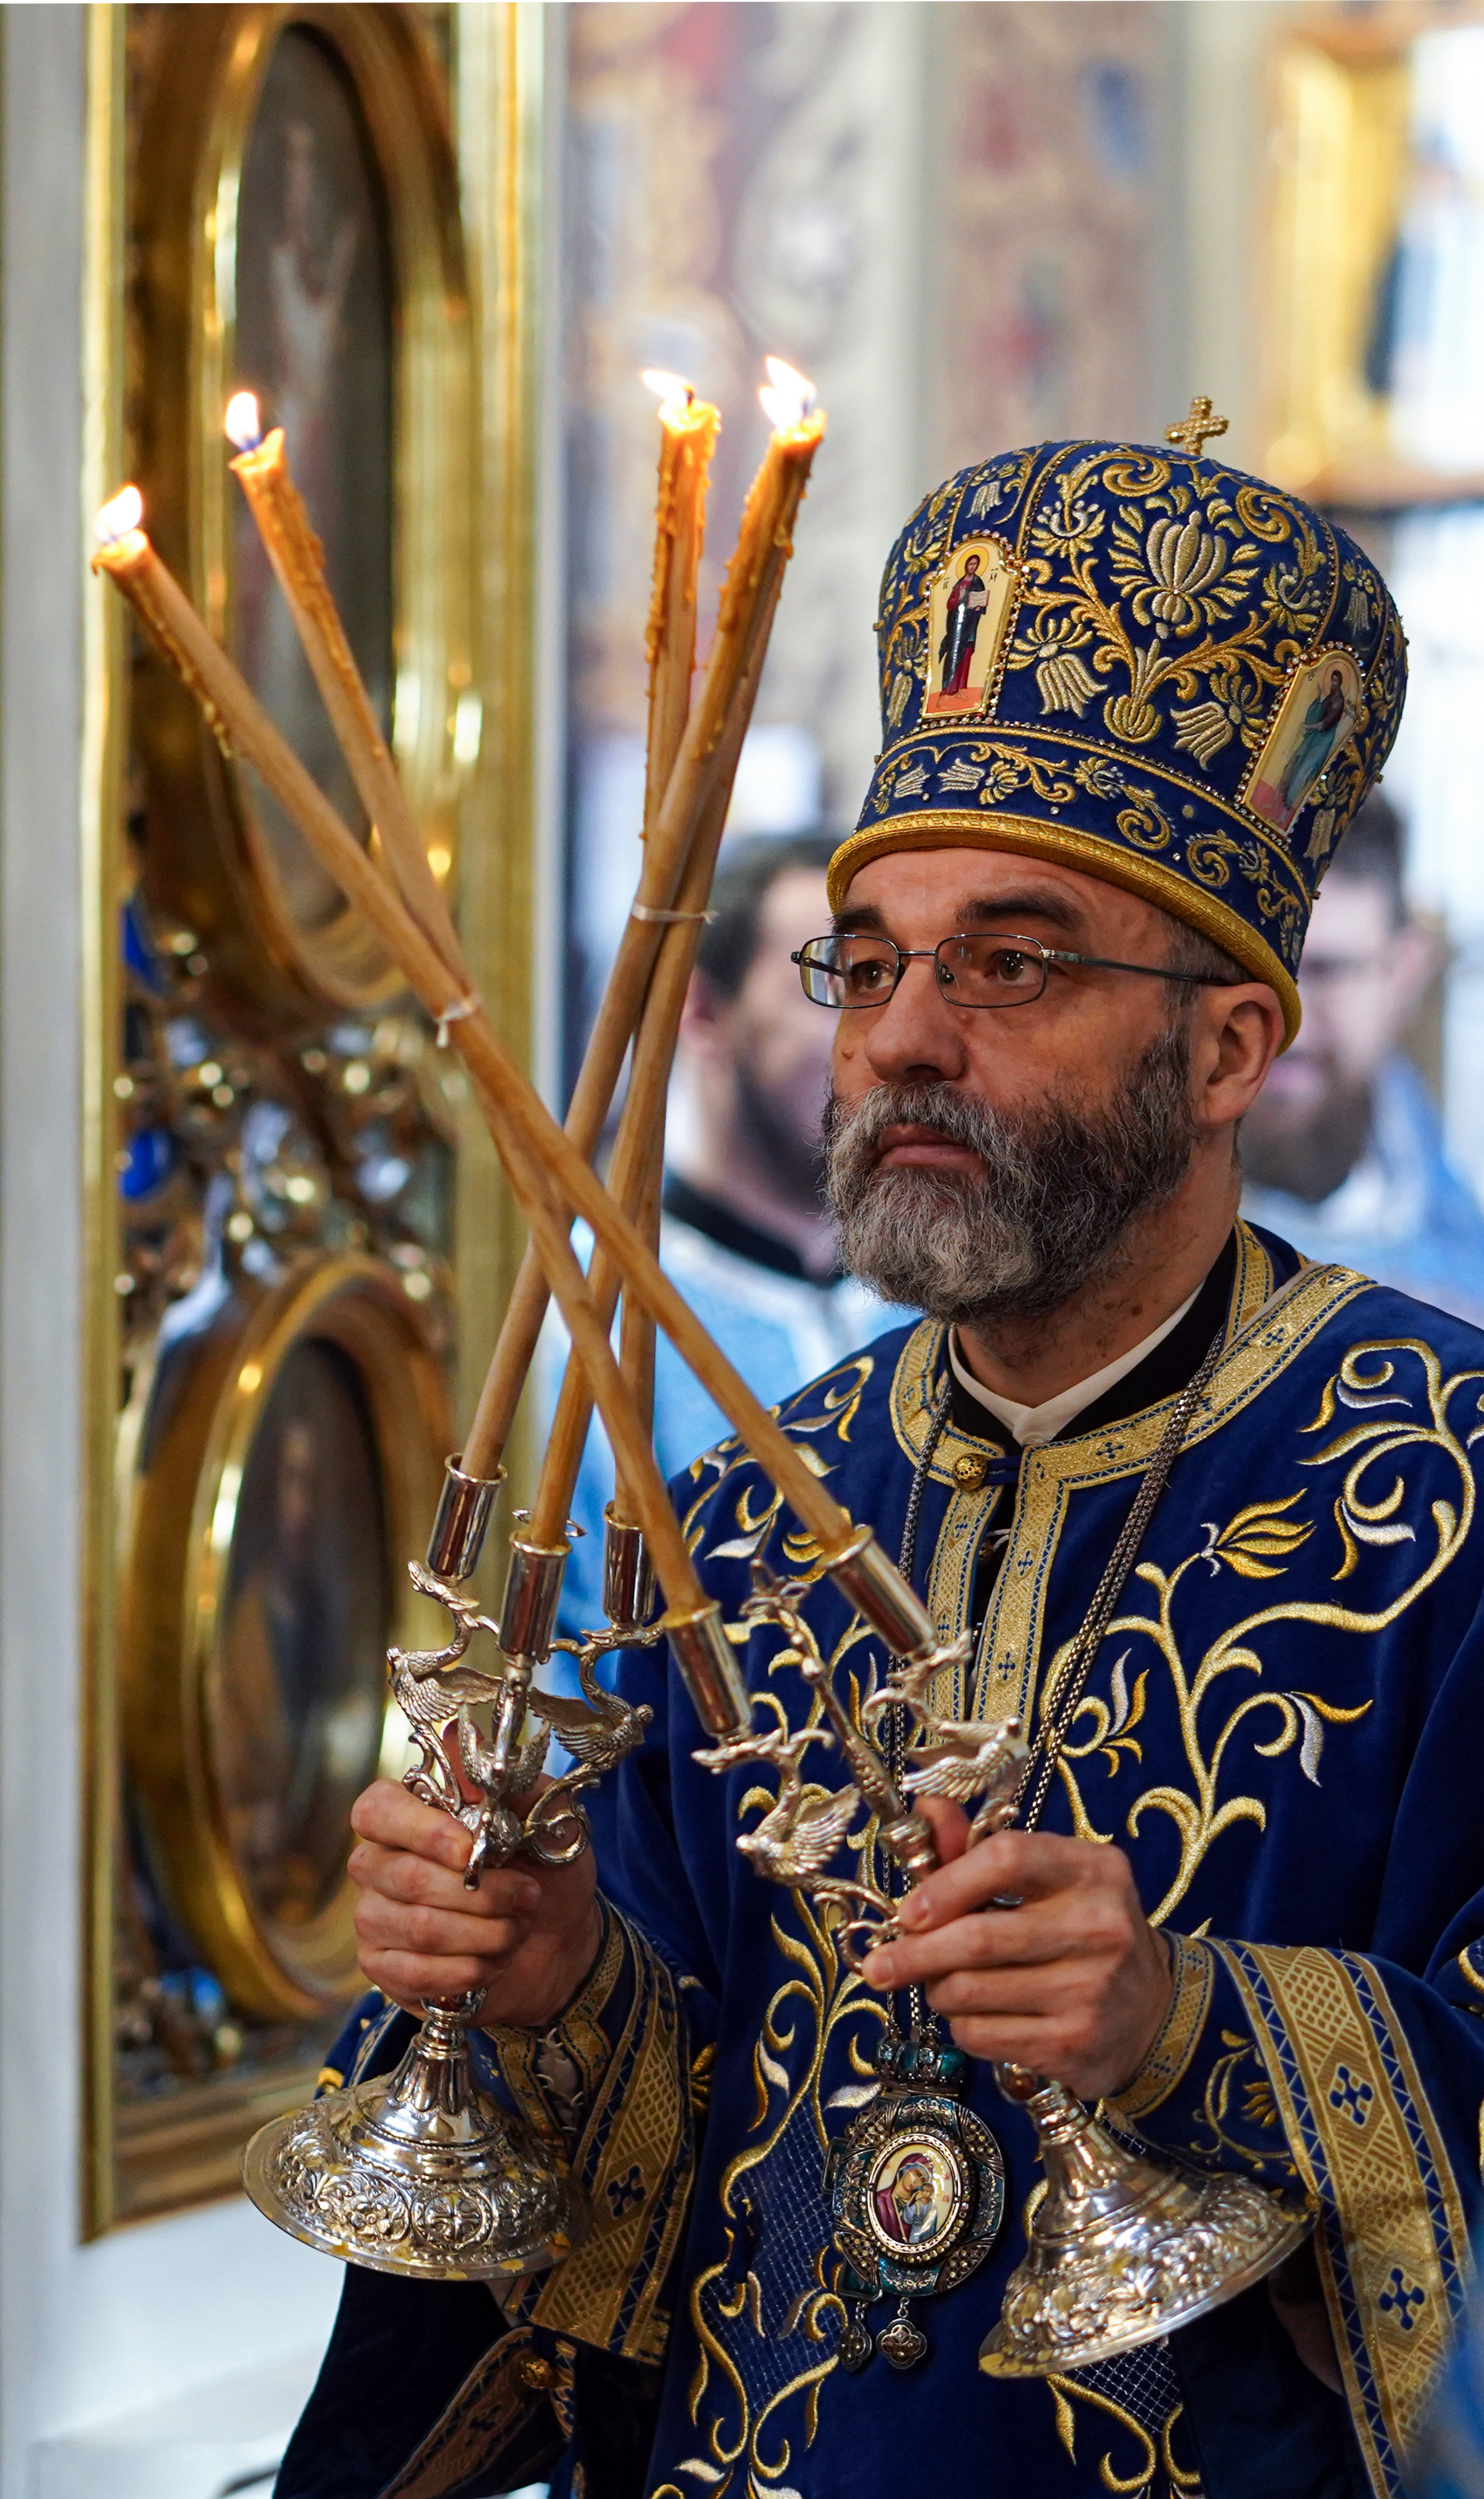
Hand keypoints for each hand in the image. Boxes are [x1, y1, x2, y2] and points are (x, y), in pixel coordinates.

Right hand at [349, 1779, 600, 2031]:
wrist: (559, 1942)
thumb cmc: (544, 1871)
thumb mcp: (545, 1819)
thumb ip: (508, 1783)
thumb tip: (463, 1742)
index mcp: (408, 1816)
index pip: (377, 1810)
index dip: (421, 1831)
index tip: (470, 1849)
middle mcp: (379, 1864)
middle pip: (406, 1878)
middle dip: (480, 1894)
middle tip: (527, 1896)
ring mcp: (375, 1917)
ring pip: (418, 1928)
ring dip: (484, 1934)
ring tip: (517, 1930)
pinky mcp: (384, 1967)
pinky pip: (414, 1972)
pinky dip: (468, 1970)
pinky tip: (493, 1963)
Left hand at [860, 1797, 1171, 2099]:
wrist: (1153, 2011)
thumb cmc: (1081, 1930)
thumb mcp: (1049, 1880)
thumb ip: (980, 1849)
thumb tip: (923, 1809)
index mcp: (1093, 1870)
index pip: (1006, 1858)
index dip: (945, 1883)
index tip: (908, 1911)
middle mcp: (1099, 1928)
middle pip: (978, 1939)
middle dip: (914, 1953)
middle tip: (880, 1965)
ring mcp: (1090, 1991)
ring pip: (971, 1992)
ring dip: (938, 1989)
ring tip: (941, 1983)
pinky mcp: (1075, 2045)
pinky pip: (983, 2036)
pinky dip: (962, 2025)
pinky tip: (977, 2014)